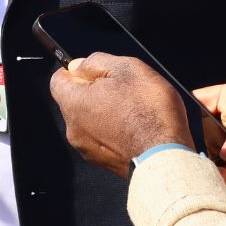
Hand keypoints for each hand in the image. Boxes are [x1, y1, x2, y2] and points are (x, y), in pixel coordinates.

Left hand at [48, 53, 191, 177]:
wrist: (167, 158)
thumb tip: (79, 65)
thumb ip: (96, 62)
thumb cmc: (150, 114)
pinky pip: (104, 140)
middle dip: (95, 93)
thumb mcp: (127, 69)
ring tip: (134, 112)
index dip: (77, 71)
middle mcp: (74, 129)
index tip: (94, 71)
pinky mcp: (104, 163)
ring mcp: (88, 149)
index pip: (58, 80)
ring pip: (91, 121)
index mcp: (73, 103)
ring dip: (107, 113)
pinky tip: (137, 129)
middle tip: (123, 91)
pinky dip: (116, 133)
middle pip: (75, 101)